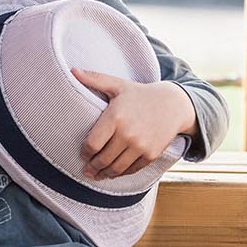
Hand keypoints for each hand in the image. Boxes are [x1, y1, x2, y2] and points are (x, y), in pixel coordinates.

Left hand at [72, 70, 196, 179]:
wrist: (174, 104)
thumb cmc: (140, 94)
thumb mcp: (118, 84)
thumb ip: (94, 79)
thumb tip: (72, 70)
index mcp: (115, 117)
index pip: (92, 144)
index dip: (84, 153)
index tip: (82, 154)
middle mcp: (127, 134)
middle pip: (102, 159)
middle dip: (92, 167)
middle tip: (86, 170)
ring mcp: (140, 146)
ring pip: (116, 168)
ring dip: (104, 174)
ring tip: (96, 175)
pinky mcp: (151, 154)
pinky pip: (132, 170)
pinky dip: (121, 174)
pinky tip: (113, 173)